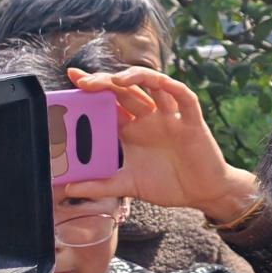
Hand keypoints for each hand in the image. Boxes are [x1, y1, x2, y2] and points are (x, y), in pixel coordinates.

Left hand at [62, 67, 257, 222]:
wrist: (202, 195)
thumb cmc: (169, 186)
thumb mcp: (128, 185)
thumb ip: (100, 186)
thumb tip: (69, 188)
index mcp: (132, 130)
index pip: (108, 103)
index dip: (92, 89)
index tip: (72, 78)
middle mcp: (149, 119)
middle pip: (126, 90)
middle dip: (105, 81)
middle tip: (84, 80)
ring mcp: (170, 118)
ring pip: (153, 85)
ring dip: (136, 77)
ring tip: (116, 80)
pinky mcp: (191, 121)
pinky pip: (184, 97)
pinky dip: (172, 86)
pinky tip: (157, 82)